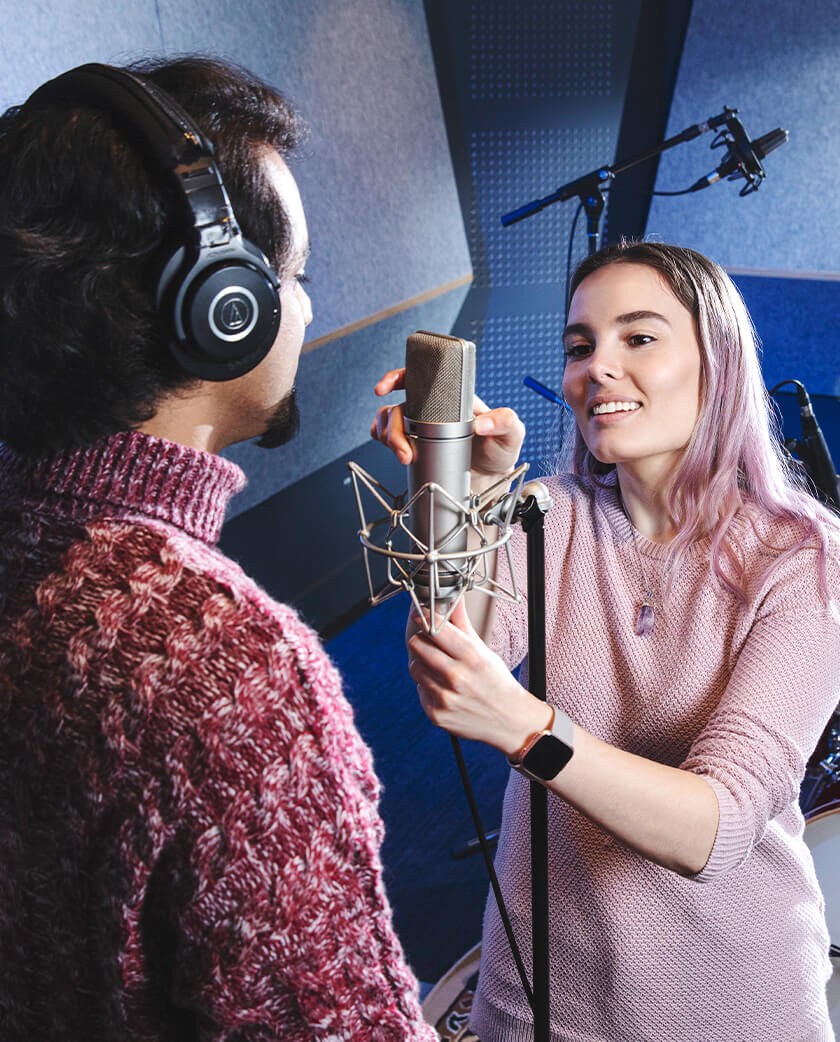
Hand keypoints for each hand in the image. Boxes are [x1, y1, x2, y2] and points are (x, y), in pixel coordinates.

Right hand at [370, 368, 525, 483]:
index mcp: (452, 398)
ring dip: (388, 437)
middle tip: (403, 450)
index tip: (384, 388)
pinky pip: (386, 434)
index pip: (419, 377)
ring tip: (403, 455)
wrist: (491, 476)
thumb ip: (504, 422)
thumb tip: (481, 423)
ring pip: (389, 420)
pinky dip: (381, 439)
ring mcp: (420, 426)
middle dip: (392, 426)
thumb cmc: (499, 450)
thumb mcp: (511, 434)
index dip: (396, 377)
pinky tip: (392, 449)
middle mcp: (432, 409)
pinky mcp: (414, 443)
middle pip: (398, 404)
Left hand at [406, 599, 549, 755]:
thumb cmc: (497, 681)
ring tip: (440, 667)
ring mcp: (444, 697)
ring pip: (414, 666)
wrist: (509, 721)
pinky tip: (444, 687)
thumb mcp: (483, 649)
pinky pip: (419, 689)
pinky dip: (427, 686)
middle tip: (432, 642)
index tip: (418, 612)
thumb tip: (454, 598)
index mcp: (470, 655)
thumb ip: (462, 623)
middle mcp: (456, 676)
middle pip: (417, 644)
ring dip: (422, 663)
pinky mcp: (436, 714)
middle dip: (422, 640)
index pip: (434, 627)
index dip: (423, 616)